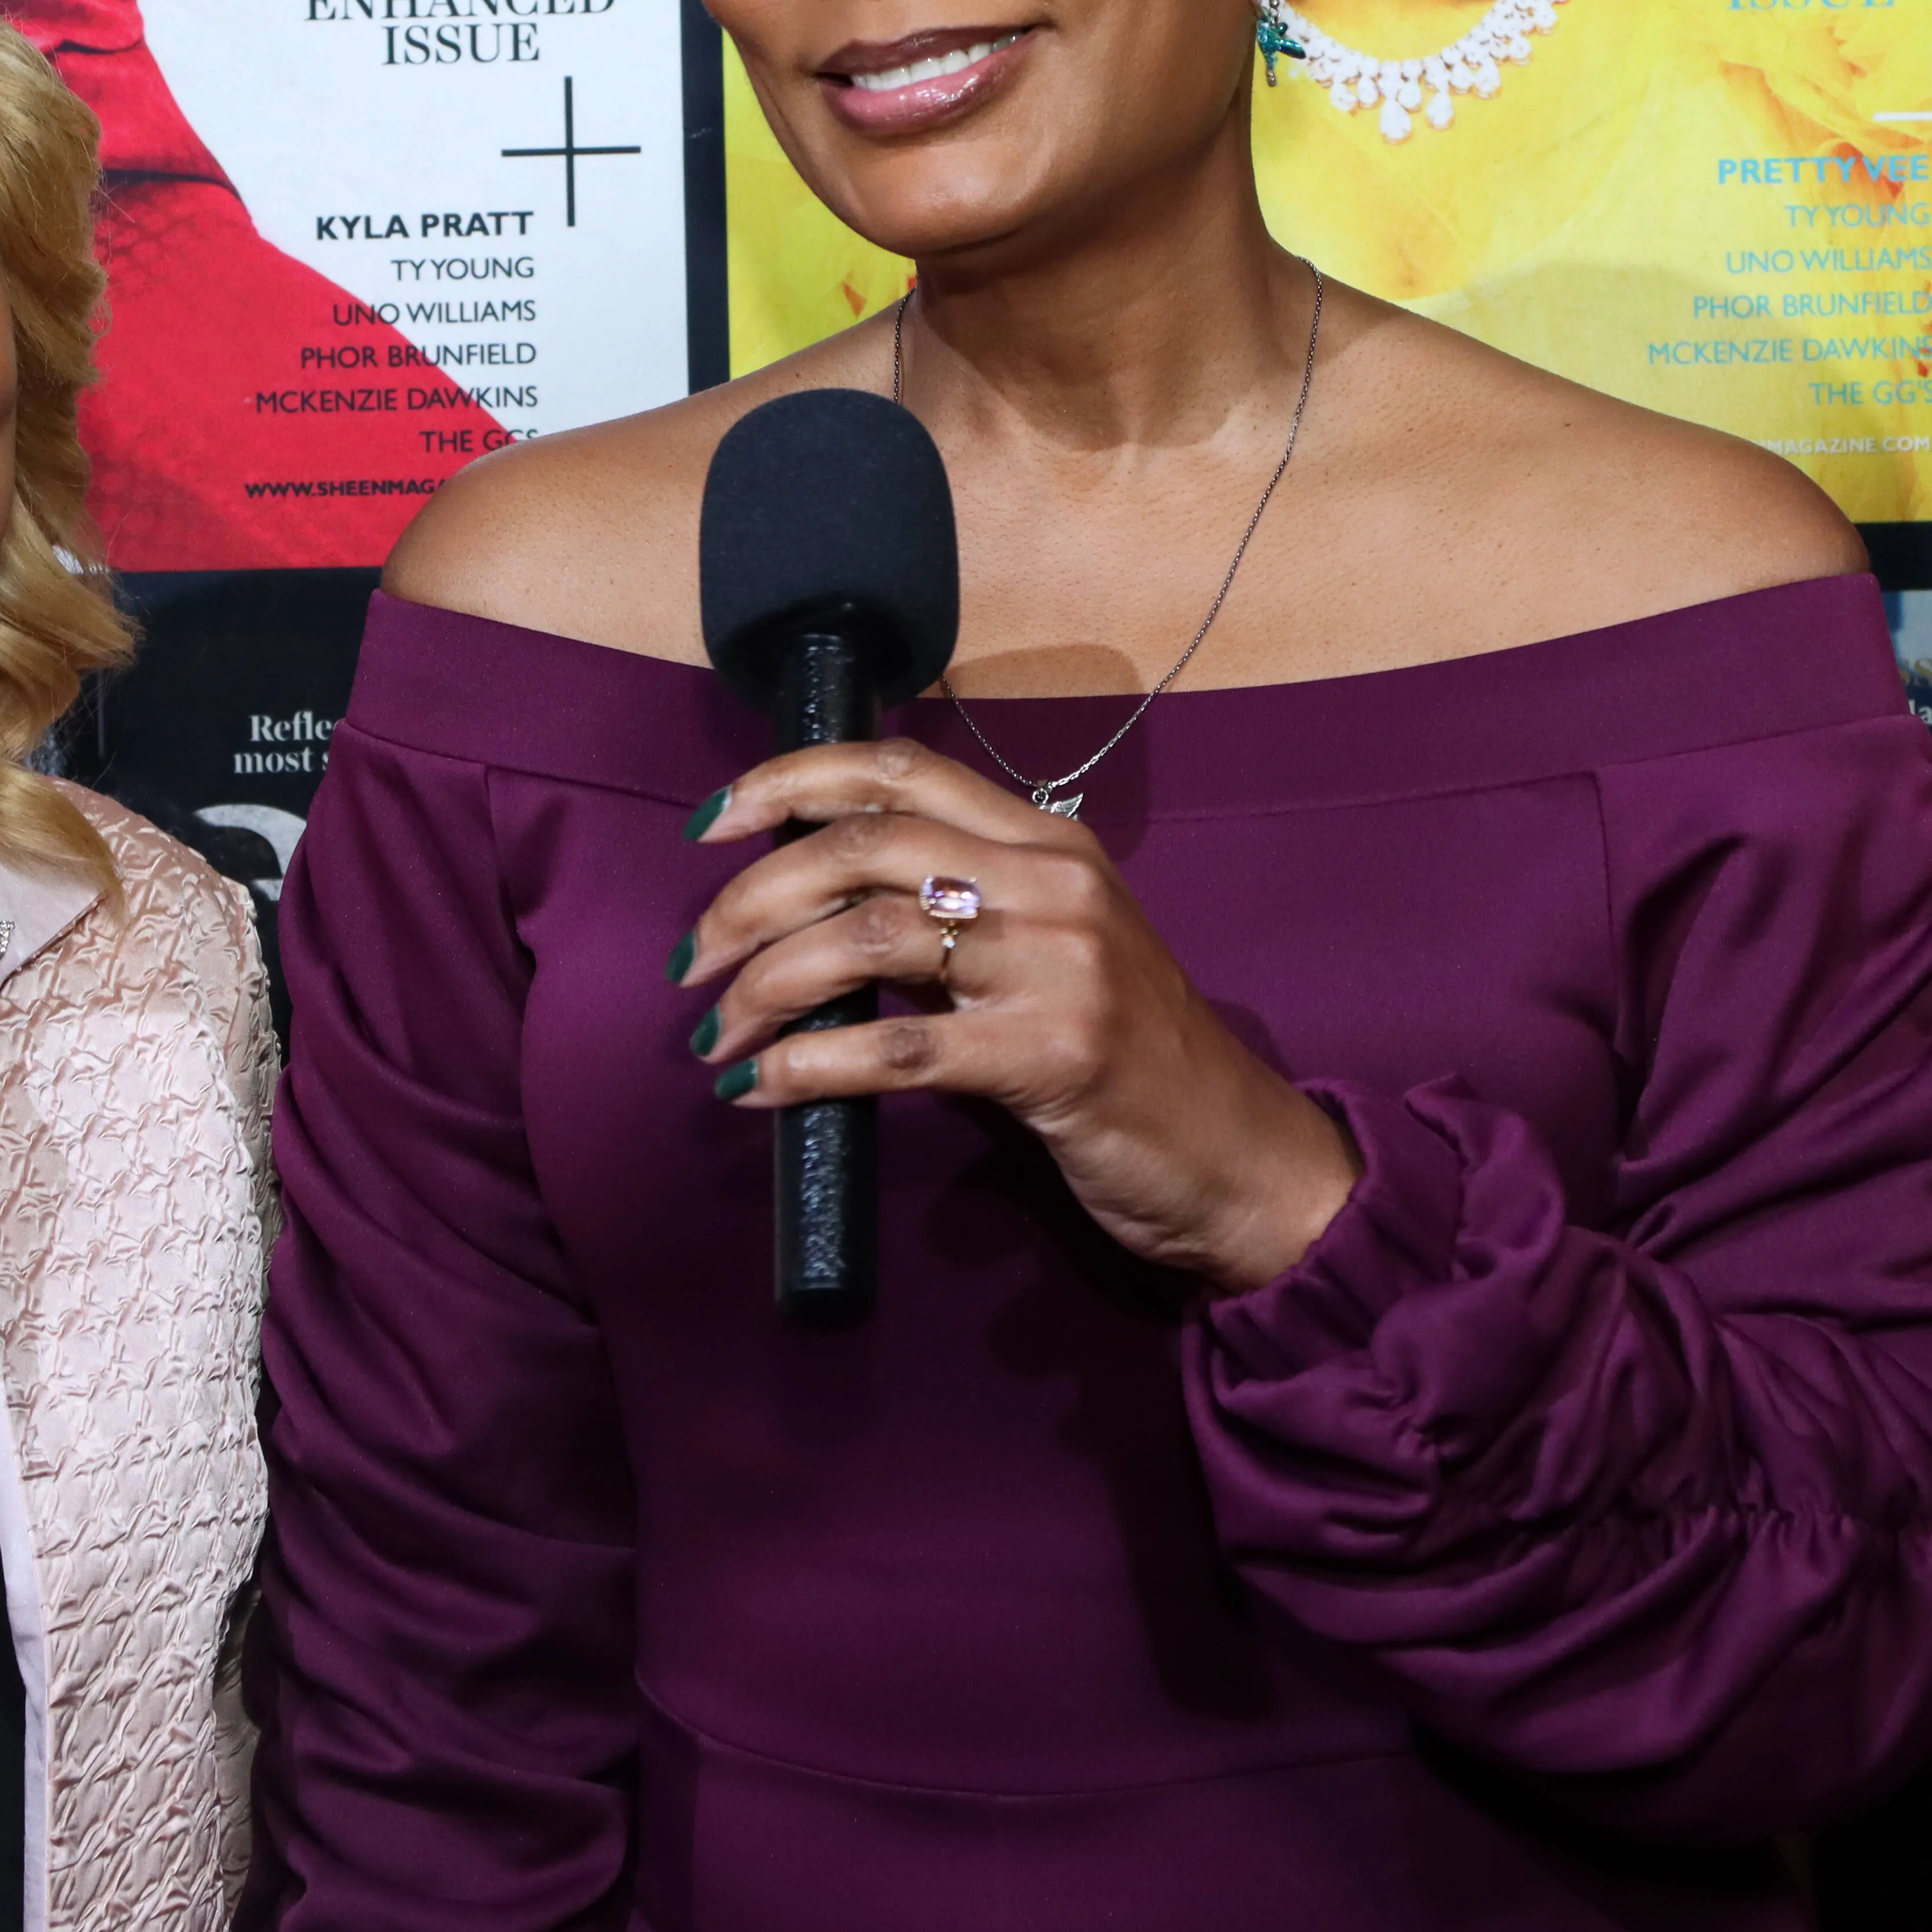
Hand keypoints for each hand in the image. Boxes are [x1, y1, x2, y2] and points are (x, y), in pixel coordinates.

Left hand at [676, 739, 1357, 1291]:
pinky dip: (808, 1065)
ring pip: (867, 938)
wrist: (1238, 1160)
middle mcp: (1054, 883)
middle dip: (752, 898)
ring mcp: (1059, 965)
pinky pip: (896, 1048)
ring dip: (763, 984)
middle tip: (693, 959)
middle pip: (864, 848)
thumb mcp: (1051, 957)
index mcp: (1050, 844)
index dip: (791, 781)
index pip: (899, 771)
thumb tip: (807, 914)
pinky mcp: (1052, 1055)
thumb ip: (956, 917)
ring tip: (714, 1035)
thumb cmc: (1132, 1065)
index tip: (711, 824)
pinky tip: (760, 1088)